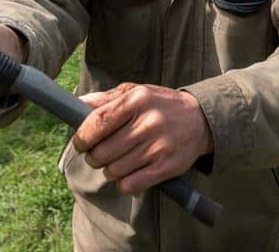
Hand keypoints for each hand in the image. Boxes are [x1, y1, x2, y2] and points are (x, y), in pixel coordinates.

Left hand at [72, 82, 213, 195]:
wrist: (201, 120)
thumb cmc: (160, 105)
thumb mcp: (136, 92)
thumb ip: (106, 99)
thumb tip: (76, 105)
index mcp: (137, 100)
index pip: (97, 122)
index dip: (82, 137)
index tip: (80, 142)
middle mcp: (148, 122)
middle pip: (102, 152)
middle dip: (94, 157)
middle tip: (98, 154)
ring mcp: (158, 146)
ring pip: (114, 170)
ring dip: (109, 170)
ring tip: (115, 162)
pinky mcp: (166, 167)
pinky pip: (130, 185)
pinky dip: (124, 183)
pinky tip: (128, 174)